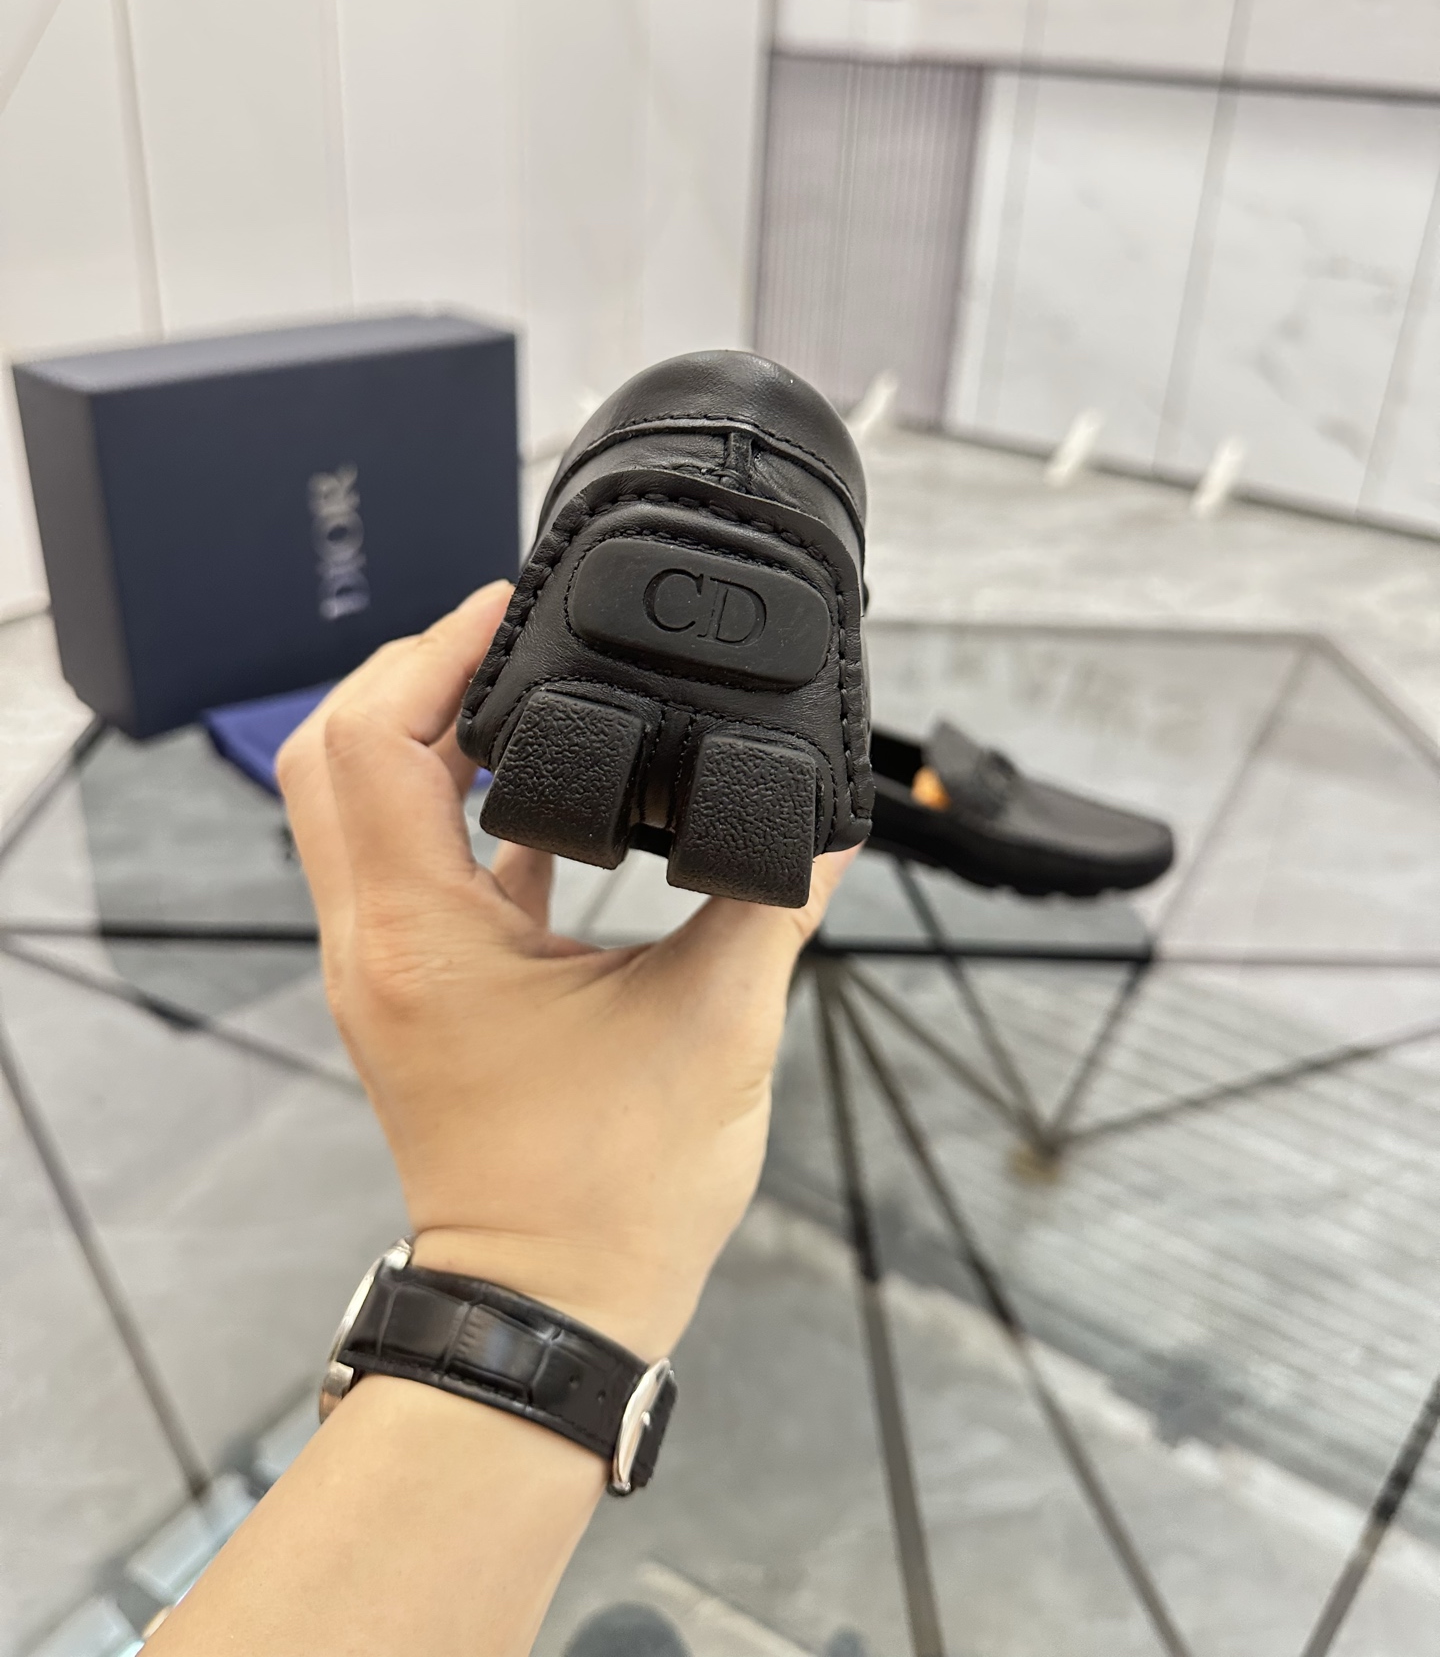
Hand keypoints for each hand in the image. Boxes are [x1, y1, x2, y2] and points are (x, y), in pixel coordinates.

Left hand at [277, 581, 853, 1358]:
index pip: (373, 742)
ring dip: (425, 734)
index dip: (434, 653)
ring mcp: (389, 968)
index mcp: (425, 937)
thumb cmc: (610, 1197)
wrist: (549, 1312)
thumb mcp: (714, 1026)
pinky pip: (413, 861)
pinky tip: (547, 790)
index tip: (508, 608)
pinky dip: (460, 806)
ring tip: (522, 686)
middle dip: (410, 673)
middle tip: (503, 632)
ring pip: (358, 806)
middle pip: (332, 753)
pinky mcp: (421, 989)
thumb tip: (826, 825)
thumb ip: (771, 902)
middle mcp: (379, 943)